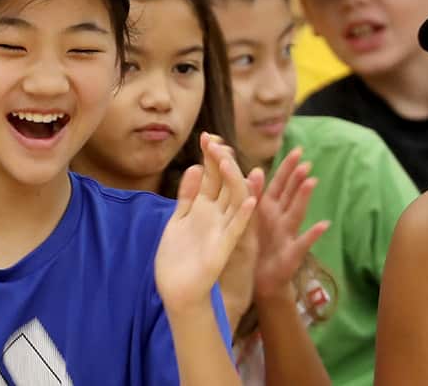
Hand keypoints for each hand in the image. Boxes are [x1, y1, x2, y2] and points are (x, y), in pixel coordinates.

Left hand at [156, 133, 257, 307]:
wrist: (178, 291)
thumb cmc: (177, 259)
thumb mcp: (179, 220)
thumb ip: (187, 196)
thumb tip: (193, 167)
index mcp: (204, 208)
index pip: (212, 175)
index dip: (210, 156)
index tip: (206, 136)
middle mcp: (217, 215)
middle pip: (224, 182)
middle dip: (220, 161)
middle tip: (213, 140)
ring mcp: (223, 230)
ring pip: (235, 199)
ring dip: (233, 180)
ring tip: (227, 159)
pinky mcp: (225, 247)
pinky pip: (238, 228)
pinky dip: (245, 213)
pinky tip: (250, 199)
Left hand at [251, 148, 325, 302]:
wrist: (261, 280)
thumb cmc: (257, 246)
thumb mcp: (252, 219)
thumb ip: (254, 196)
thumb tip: (255, 170)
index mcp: (269, 208)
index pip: (279, 183)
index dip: (288, 167)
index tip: (297, 150)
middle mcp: (281, 218)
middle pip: (290, 195)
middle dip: (297, 177)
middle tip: (306, 161)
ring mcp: (288, 234)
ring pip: (296, 212)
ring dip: (303, 197)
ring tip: (311, 181)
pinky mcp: (292, 253)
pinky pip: (303, 242)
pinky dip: (313, 234)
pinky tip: (324, 224)